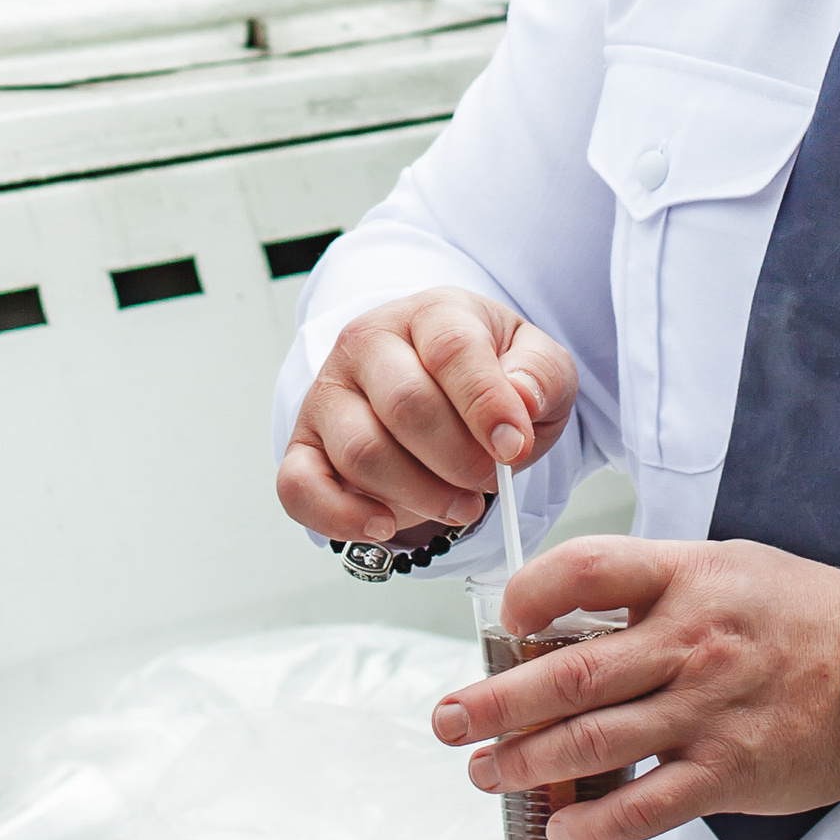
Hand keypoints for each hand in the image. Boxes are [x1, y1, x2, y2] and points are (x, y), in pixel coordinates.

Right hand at [277, 287, 578, 543]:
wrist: (442, 390)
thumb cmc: (491, 377)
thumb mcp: (537, 365)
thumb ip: (540, 375)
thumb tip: (521, 399)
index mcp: (430, 314)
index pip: (451, 349)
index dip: (486, 404)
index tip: (513, 447)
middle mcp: (367, 344)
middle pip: (406, 405)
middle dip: (457, 460)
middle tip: (487, 483)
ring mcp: (329, 394)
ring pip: (361, 452)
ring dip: (418, 494)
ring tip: (458, 505)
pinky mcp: (304, 445)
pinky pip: (299, 486)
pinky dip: (341, 517)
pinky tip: (384, 525)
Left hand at [430, 536, 839, 839]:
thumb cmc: (805, 615)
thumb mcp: (729, 566)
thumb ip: (655, 585)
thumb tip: (571, 614)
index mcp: (687, 577)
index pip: (588, 568)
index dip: (530, 592)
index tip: (501, 619)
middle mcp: (691, 642)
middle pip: (568, 673)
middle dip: (493, 702)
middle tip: (446, 719)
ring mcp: (708, 711)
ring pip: (594, 742)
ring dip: (526, 764)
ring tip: (484, 772)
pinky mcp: (729, 773)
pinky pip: (648, 803)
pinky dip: (597, 822)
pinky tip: (562, 829)